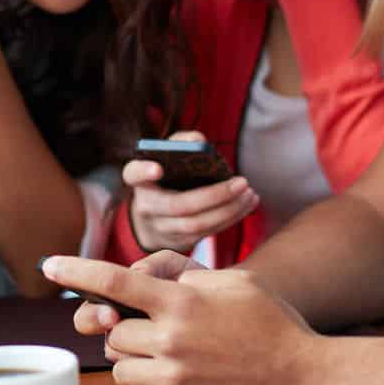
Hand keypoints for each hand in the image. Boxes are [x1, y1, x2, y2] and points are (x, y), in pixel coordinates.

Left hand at [43, 255, 322, 384]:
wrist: (303, 378)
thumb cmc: (272, 323)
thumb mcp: (235, 281)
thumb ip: (187, 274)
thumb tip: (147, 276)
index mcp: (183, 302)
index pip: (116, 281)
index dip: (78, 270)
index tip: (48, 264)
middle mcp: (171, 339)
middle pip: (113, 331)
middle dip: (126, 329)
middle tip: (156, 331)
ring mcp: (173, 377)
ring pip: (119, 366)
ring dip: (134, 360)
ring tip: (171, 357)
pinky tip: (182, 380)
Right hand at [125, 130, 257, 253]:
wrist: (155, 217)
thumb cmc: (167, 177)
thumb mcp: (167, 157)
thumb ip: (181, 143)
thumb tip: (199, 142)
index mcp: (139, 180)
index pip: (134, 174)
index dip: (144, 171)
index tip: (157, 168)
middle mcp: (146, 206)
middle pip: (179, 206)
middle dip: (215, 196)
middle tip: (242, 182)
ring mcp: (162, 228)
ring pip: (197, 225)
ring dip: (229, 210)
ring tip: (249, 194)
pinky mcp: (180, 242)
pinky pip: (207, 233)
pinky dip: (231, 218)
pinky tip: (247, 204)